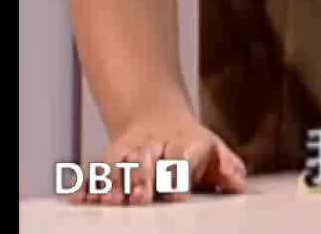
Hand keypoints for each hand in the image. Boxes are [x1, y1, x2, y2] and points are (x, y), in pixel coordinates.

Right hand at [70, 113, 247, 204]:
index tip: (178, 195)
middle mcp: (154, 145)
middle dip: (141, 179)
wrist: (158, 122)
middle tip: (140, 198)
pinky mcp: (109, 159)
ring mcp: (129, 151)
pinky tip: (81, 197)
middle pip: (146, 160)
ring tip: (110, 199)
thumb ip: (228, 169)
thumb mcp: (215, 154)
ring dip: (112, 181)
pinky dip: (86, 183)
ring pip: (118, 164)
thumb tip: (239, 184)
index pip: (183, 156)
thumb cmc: (191, 148)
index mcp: (186, 142)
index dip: (179, 173)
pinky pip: (94, 170)